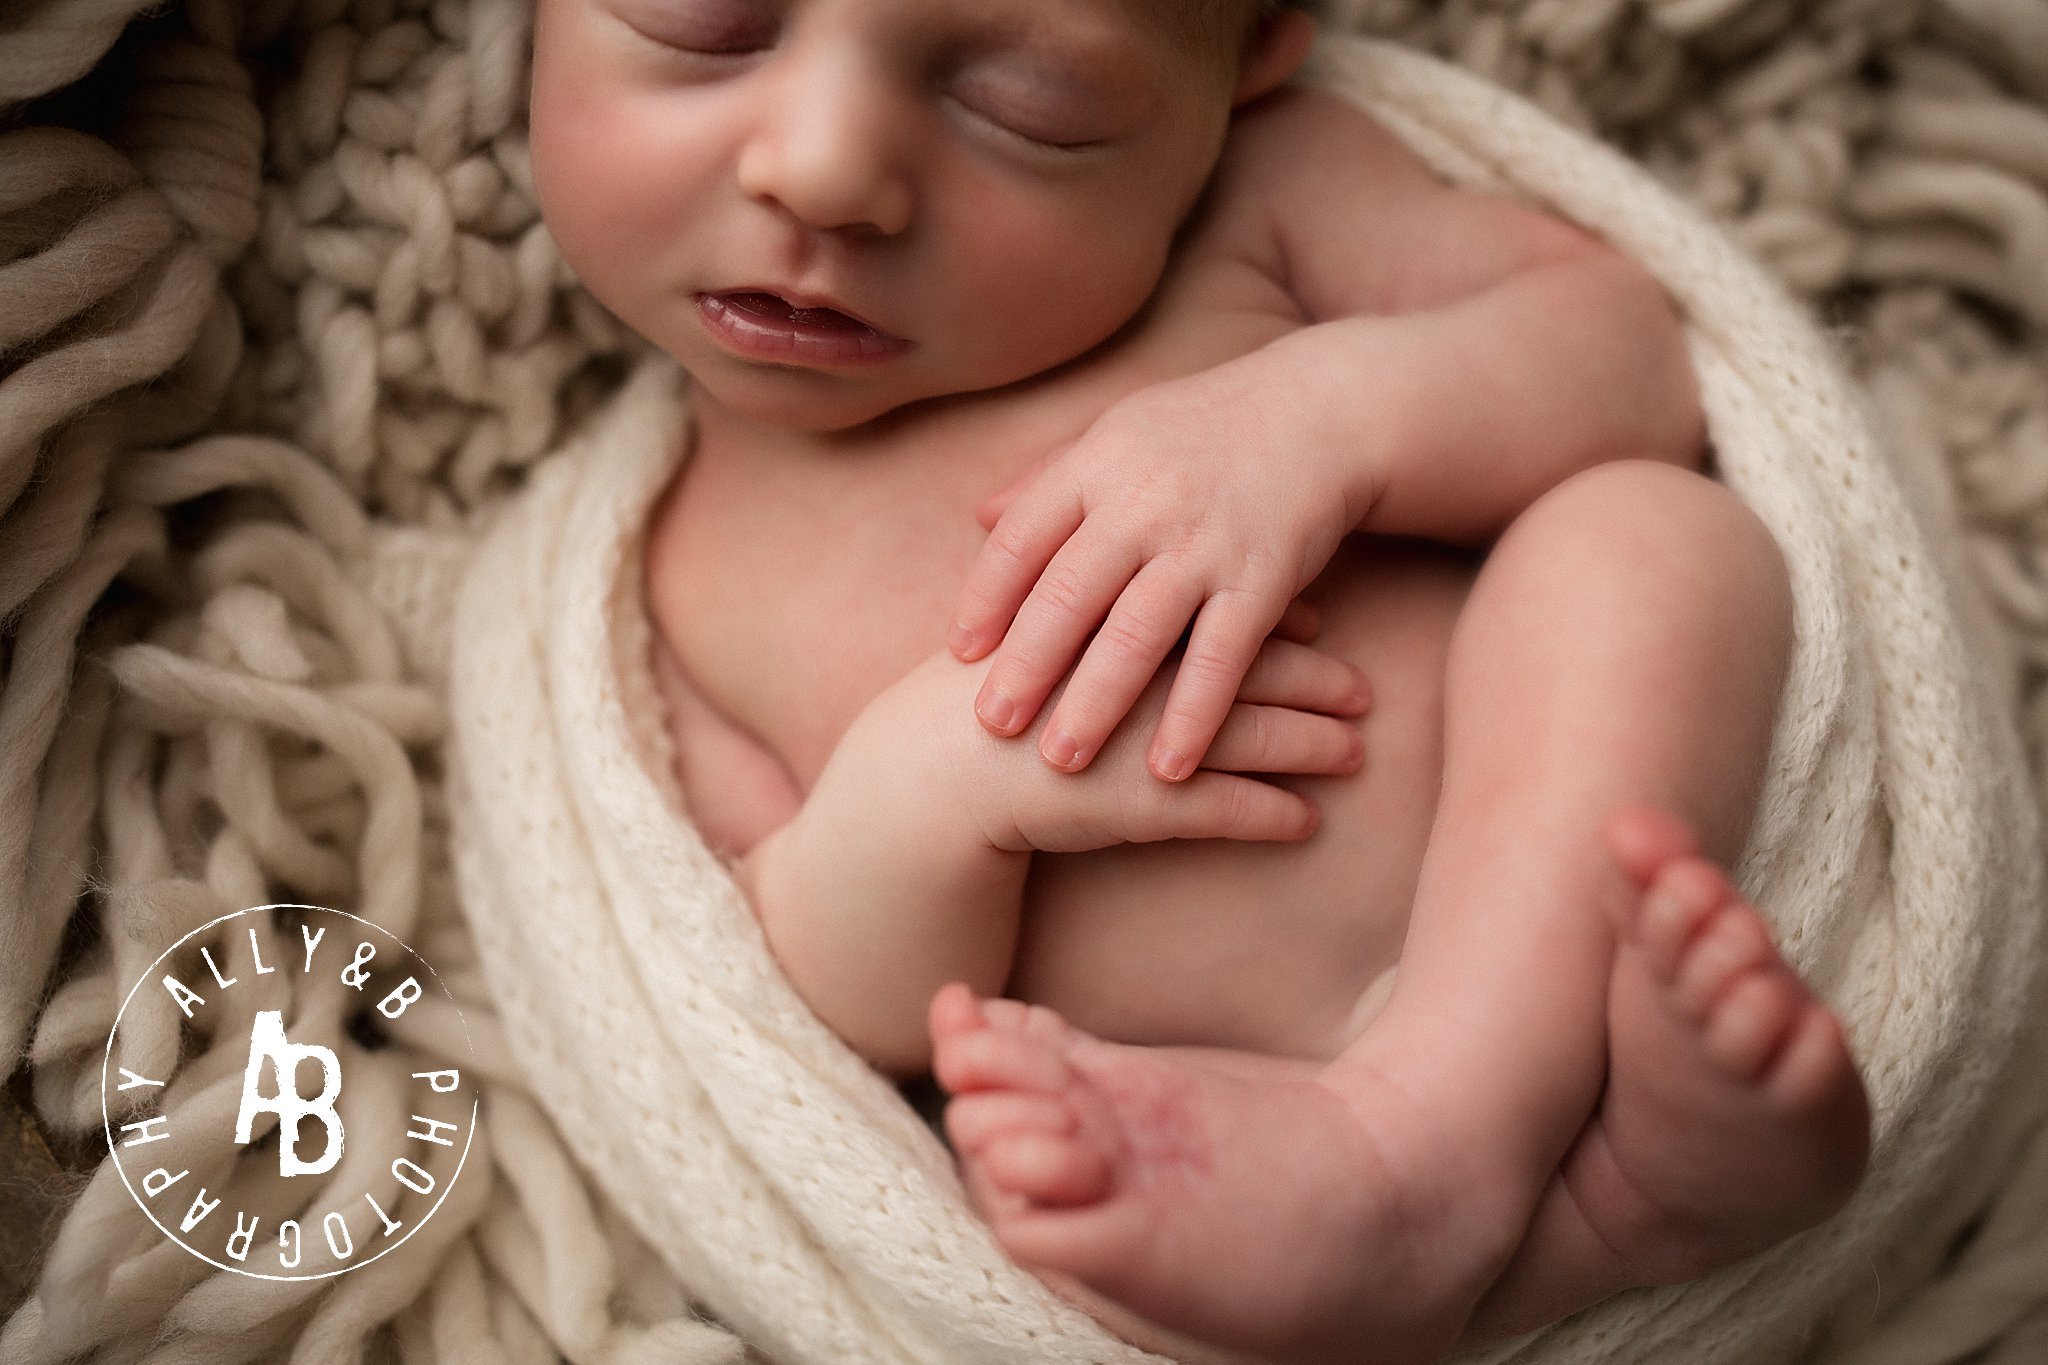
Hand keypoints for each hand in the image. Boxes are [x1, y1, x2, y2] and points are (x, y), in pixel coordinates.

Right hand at [882, 634, 1368, 855]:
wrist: (931, 772)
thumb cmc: (979, 696)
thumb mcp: (1029, 622)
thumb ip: (1079, 589)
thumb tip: (1133, 576)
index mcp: (1126, 618)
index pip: (1219, 606)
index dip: (1275, 614)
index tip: (1317, 621)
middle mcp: (1150, 673)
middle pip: (1257, 667)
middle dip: (1319, 681)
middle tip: (1364, 691)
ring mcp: (1151, 737)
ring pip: (1259, 738)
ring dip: (1315, 748)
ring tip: (1355, 754)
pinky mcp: (1146, 804)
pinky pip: (1230, 811)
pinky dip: (1273, 817)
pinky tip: (1306, 824)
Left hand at [947, 366, 1359, 782]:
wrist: (1323, 410)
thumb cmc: (1207, 428)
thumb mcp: (1121, 432)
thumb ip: (1051, 478)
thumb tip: (978, 518)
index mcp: (1099, 465)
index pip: (1023, 538)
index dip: (988, 597)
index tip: (961, 653)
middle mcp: (1144, 503)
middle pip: (1069, 594)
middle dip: (1026, 665)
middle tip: (992, 726)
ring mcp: (1204, 543)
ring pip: (1137, 634)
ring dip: (1096, 703)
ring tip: (1061, 761)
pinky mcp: (1262, 579)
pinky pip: (1221, 657)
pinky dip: (1194, 715)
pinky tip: (1167, 768)